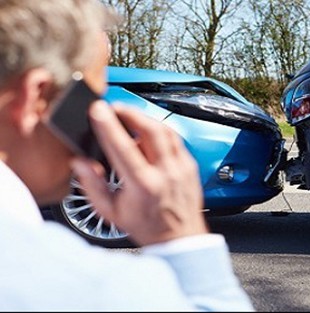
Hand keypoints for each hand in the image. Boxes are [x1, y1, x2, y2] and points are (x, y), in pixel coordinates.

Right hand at [70, 101, 207, 245]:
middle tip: (115, 108)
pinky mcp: (190, 165)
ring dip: (146, 118)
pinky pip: (176, 139)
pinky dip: (160, 130)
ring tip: (130, 116)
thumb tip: (79, 163)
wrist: (179, 239)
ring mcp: (181, 168)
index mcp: (144, 186)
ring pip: (166, 130)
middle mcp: (166, 174)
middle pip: (150, 130)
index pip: (124, 147)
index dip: (108, 126)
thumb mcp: (112, 213)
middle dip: (130, 113)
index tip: (98, 110)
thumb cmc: (147, 227)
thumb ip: (92, 186)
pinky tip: (149, 133)